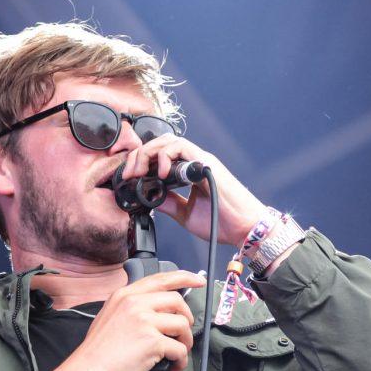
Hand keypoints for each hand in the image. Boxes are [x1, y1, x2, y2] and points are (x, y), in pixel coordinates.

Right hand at [25, 270, 203, 370]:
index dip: (184, 277)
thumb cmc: (97, 353)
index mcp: (125, 296)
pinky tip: (170, 367)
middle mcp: (135, 303)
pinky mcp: (153, 341)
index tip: (197, 281)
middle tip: (181, 334)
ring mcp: (144, 321)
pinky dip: (180, 361)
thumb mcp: (109, 317)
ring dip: (185, 342)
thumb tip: (157, 311)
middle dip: (186, 319)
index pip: (161, 279)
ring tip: (174, 354)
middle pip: (177, 301)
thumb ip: (131, 308)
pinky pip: (180, 349)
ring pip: (182, 325)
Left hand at [118, 133, 268, 246]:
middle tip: (127, 174)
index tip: (128, 177)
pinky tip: (161, 173)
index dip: (141, 161)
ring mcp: (200, 161)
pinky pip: (182, 147)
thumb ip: (168, 203)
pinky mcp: (206, 163)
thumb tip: (148, 197)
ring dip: (148, 153)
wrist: (243, 229)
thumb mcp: (185, 213)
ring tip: (138, 171)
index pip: (160, 155)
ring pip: (169, 141)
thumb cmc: (221, 222)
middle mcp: (194, 162)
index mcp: (189, 172)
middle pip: (161, 143)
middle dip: (139, 155)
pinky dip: (166, 155)